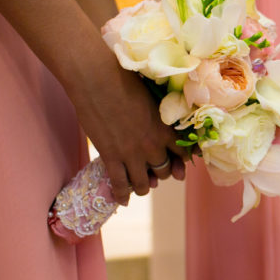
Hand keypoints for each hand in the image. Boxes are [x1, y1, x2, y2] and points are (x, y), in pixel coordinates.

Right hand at [67, 55, 185, 204]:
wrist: (96, 79)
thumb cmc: (124, 80)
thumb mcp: (151, 97)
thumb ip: (159, 113)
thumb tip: (160, 117)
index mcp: (166, 128)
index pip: (183, 153)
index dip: (182, 161)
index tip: (182, 165)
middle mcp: (153, 145)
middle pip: (165, 170)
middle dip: (162, 173)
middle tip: (157, 173)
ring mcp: (131, 154)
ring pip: (143, 183)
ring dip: (144, 186)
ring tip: (143, 186)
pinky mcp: (110, 157)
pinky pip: (120, 184)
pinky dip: (122, 194)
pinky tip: (123, 200)